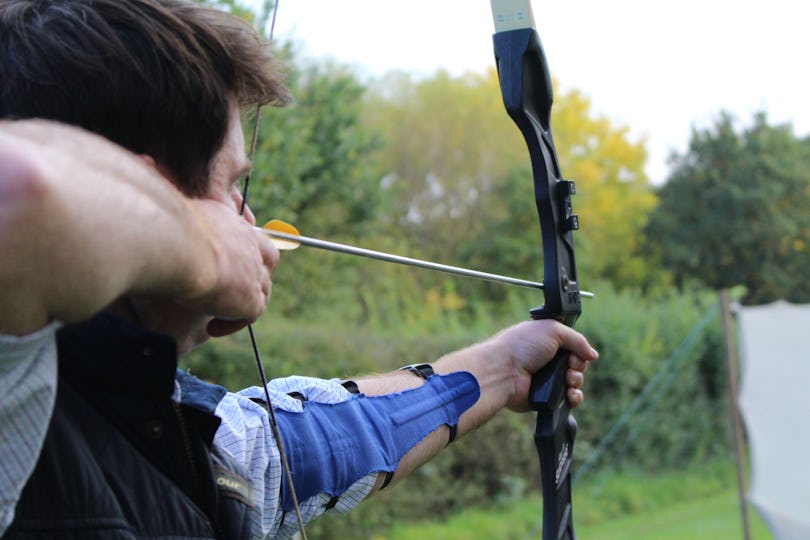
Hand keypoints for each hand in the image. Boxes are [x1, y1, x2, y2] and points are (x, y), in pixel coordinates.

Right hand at [181, 198, 278, 333]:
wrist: (175, 245)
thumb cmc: (167, 229)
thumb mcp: (183, 213)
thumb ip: (192, 217)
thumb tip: (183, 212)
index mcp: (234, 225)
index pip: (253, 236)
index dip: (245, 253)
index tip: (226, 268)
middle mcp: (251, 247)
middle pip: (267, 260)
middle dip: (253, 276)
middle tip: (229, 292)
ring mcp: (254, 274)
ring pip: (261, 291)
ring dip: (239, 305)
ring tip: (213, 316)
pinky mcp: (251, 300)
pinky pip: (251, 315)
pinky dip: (232, 323)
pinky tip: (211, 327)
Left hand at [490, 319, 597, 411]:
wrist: (504, 371)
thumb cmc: (522, 346)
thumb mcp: (553, 329)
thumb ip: (578, 339)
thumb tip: (593, 355)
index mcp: (546, 341)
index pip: (572, 346)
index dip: (578, 349)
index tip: (575, 352)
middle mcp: (547, 360)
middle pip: (577, 364)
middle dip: (578, 365)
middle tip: (569, 365)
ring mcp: (547, 380)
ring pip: (575, 382)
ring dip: (577, 380)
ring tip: (567, 379)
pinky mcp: (547, 398)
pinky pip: (569, 400)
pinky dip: (574, 397)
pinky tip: (570, 394)